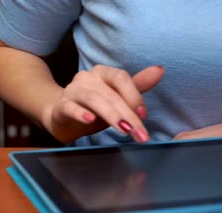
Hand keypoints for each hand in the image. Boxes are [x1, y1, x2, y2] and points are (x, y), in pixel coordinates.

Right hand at [45, 65, 164, 142]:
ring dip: (112, 115)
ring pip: (94, 100)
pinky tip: (90, 121)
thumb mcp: (117, 99)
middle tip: (140, 134)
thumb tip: (159, 70)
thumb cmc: (93, 108)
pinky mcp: (61, 106)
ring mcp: (72, 91)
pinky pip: (70, 107)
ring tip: (125, 130)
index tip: (144, 115)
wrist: (61, 116)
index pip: (121, 77)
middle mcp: (87, 78)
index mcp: (102, 73)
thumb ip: (137, 86)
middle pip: (111, 93)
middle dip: (128, 115)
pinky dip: (81, 113)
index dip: (134, 95)